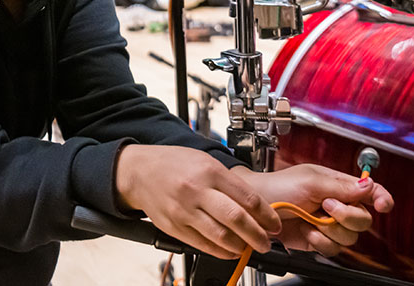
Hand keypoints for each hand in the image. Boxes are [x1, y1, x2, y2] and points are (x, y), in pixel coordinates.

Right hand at [115, 145, 281, 259]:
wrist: (138, 171)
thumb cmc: (173, 163)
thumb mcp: (205, 161)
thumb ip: (229, 182)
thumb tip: (256, 204)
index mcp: (209, 171)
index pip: (247, 198)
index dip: (267, 215)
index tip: (274, 223)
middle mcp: (197, 191)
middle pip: (236, 219)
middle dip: (258, 235)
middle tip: (266, 241)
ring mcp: (184, 211)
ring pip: (221, 236)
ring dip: (241, 246)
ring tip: (249, 247)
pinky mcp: (174, 227)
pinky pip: (203, 245)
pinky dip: (221, 251)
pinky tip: (230, 250)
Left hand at [238, 164, 393, 256]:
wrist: (257, 210)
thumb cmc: (278, 187)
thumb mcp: (311, 181)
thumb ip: (341, 186)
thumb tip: (369, 185)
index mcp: (338, 185)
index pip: (370, 191)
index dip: (382, 198)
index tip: (384, 205)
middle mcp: (337, 205)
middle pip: (363, 219)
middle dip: (347, 216)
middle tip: (326, 206)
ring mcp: (328, 224)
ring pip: (350, 237)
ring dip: (331, 230)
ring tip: (311, 219)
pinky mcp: (319, 240)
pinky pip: (334, 249)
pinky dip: (321, 242)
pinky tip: (307, 232)